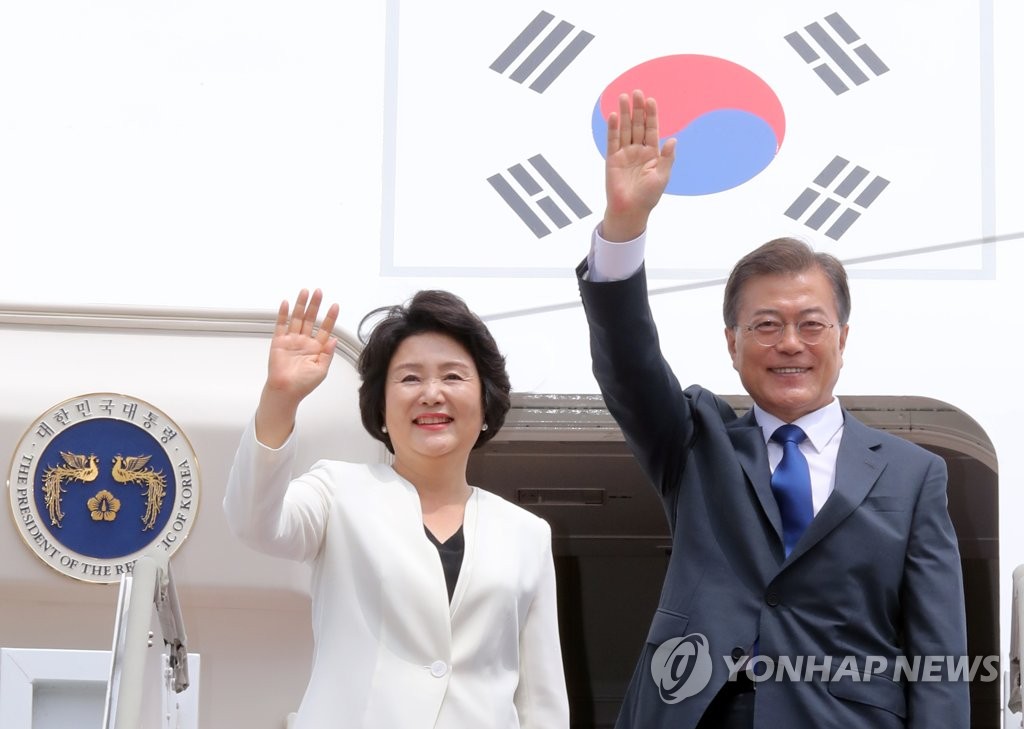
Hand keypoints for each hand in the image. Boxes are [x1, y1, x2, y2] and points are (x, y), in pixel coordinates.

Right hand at [256, 289, 338, 446]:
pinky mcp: (279, 342)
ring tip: (305, 292)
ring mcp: (292, 341)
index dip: (330, 317)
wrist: (286, 392)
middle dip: (315, 305)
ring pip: (297, 318)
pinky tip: (286, 303)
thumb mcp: (322, 370)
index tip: (335, 306)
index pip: (325, 328)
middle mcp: (304, 342)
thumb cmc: (303, 385)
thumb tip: (334, 339)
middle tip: (319, 292)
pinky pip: (281, 325)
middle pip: (311, 319)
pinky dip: (283, 314)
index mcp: (316, 348)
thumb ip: (328, 354)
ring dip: (301, 305)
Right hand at [602, 90, 675, 241]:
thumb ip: (667, 158)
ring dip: (625, 113)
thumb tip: (673, 140)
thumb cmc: (648, 196)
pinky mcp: (612, 159)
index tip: (651, 101)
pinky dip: (613, 128)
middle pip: (638, 125)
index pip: (651, 129)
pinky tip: (614, 115)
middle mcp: (638, 150)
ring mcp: (624, 154)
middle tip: (637, 92)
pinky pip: (613, 140)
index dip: (651, 115)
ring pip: (625, 129)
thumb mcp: (662, 177)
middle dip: (638, 109)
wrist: (630, 210)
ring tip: (624, 97)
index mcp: (652, 154)